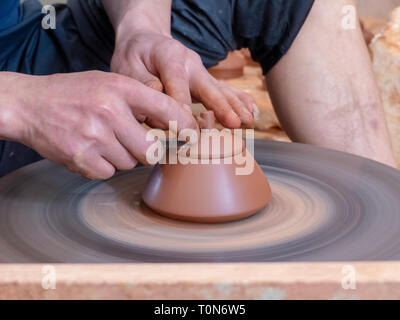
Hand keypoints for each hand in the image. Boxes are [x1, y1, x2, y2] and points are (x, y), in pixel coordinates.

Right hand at [7, 71, 196, 178]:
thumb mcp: (109, 83)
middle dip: (147, 151)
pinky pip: (108, 172)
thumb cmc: (74, 94)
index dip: (183, 126)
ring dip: (121, 156)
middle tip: (134, 142)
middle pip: (151, 150)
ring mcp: (95, 136)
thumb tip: (173, 126)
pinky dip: (103, 166)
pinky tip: (90, 150)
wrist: (30, 105)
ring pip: (129, 163)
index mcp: (120, 88)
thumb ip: (139, 101)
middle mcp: (110, 111)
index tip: (190, 136)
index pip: (166, 110)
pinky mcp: (81, 157)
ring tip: (102, 139)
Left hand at [111, 32, 257, 128]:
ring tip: (249, 121)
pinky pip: (224, 90)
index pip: (178, 84)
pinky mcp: (204, 80)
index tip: (188, 128)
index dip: (183, 106)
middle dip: (221, 107)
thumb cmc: (134, 55)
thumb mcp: (126, 65)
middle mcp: (190, 63)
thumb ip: (143, 85)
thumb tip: (160, 105)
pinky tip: (252, 110)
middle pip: (208, 87)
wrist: (145, 40)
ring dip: (235, 106)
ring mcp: (200, 72)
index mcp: (170, 56)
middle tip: (234, 123)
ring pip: (220, 90)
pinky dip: (239, 100)